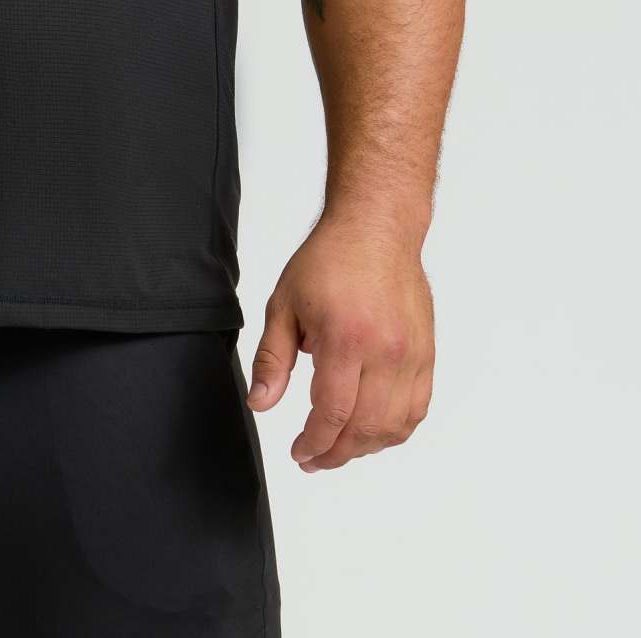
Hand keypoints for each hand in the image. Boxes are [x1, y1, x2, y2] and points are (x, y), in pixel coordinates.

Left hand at [245, 213, 433, 471]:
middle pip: (365, 428)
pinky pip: (416, 409)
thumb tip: (261, 404)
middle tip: (313, 458)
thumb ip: (273, 358)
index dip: (313, 443)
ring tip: (339, 448)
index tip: (299, 453)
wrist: (377, 229)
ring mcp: (412, 355)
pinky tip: (372, 431)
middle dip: (336, 453)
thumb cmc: (329, 260)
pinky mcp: (427, 354)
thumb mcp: (285, 303)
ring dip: (365, 447)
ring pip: (395, 426)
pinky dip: (395, 430)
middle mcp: (386, 352)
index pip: (332, 413)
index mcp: (346, 339)